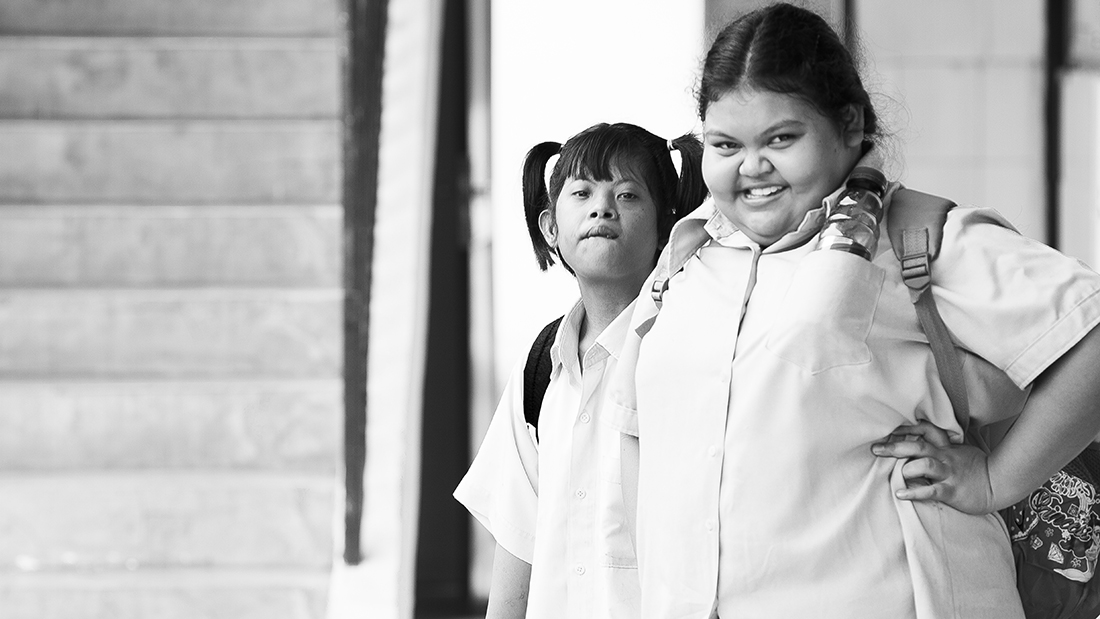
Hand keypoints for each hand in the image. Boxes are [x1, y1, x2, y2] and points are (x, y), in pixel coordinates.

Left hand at [871, 420, 995, 514]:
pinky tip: (900, 493)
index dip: (906, 428)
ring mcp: (948, 473)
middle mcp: (945, 457)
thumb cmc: (977, 468)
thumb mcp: (959, 450)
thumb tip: (919, 439)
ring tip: (895, 473)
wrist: (999, 484)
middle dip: (895, 446)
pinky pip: (931, 490)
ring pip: (925, 465)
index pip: (925, 430)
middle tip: (876, 448)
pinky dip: (914, 492)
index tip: (887, 430)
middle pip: (918, 445)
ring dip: (907, 468)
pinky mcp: (952, 490)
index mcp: (946, 447)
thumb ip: (941, 445)